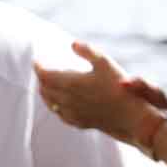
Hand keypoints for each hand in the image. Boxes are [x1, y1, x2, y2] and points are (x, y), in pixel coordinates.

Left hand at [35, 40, 163, 149]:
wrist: (129, 116)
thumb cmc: (118, 86)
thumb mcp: (105, 62)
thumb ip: (87, 51)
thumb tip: (73, 43)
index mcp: (70, 83)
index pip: (44, 75)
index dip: (39, 66)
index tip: (37, 60)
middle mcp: (67, 100)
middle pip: (45, 89)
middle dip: (41, 79)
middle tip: (42, 70)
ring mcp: (72, 113)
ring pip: (50, 103)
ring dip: (45, 93)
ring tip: (45, 86)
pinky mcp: (79, 122)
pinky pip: (59, 114)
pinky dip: (54, 106)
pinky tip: (57, 104)